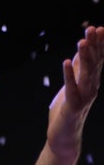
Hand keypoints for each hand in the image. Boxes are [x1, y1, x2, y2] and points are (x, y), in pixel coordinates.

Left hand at [47, 25, 102, 158]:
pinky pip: (71, 88)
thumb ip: (78, 70)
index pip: (97, 60)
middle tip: (93, 29)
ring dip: (84, 57)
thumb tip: (81, 51)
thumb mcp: (72, 85)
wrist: (64, 136)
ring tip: (81, 42)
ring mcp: (84, 97)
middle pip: (94, 64)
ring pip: (86, 74)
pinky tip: (67, 62)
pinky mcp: (73, 106)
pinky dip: (69, 75)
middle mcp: (91, 88)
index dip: (99, 45)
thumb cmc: (68, 110)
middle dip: (94, 46)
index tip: (99, 28)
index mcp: (91, 82)